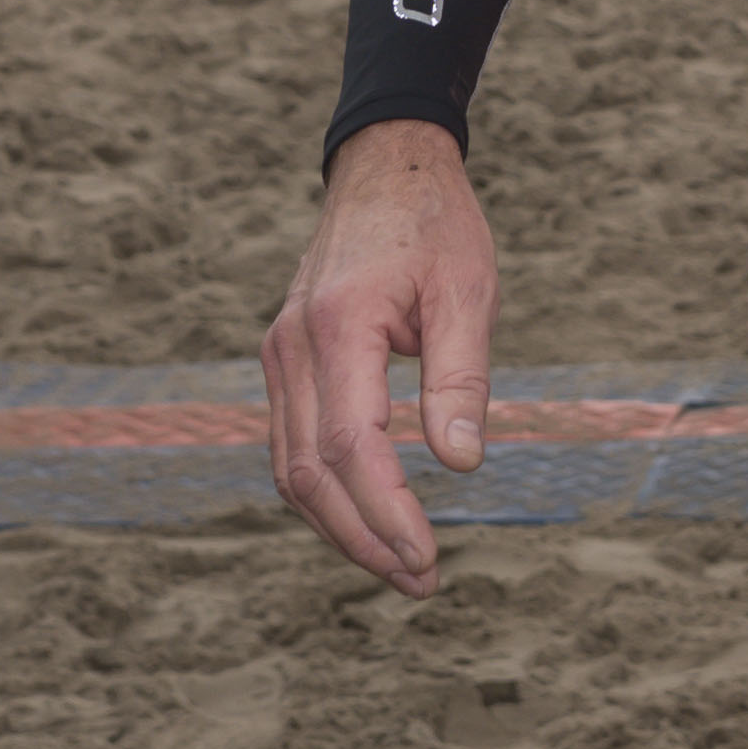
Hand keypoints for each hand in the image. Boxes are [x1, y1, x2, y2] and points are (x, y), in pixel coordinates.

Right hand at [262, 120, 496, 596]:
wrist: (385, 167)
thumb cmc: (435, 225)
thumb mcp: (468, 292)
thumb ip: (460, 379)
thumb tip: (460, 466)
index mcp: (337, 326)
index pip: (350, 447)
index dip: (386, 513)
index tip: (427, 558)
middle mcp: (292, 347)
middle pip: (311, 473)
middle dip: (363, 538)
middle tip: (421, 581)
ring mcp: (279, 355)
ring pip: (291, 470)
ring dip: (342, 527)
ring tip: (402, 566)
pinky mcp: (286, 361)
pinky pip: (292, 445)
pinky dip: (326, 492)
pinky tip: (370, 518)